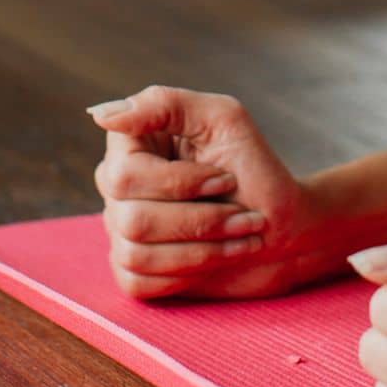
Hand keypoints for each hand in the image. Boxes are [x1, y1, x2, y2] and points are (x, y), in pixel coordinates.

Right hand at [89, 86, 324, 300]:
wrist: (284, 227)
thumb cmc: (255, 168)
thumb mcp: (224, 120)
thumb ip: (165, 104)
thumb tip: (101, 115)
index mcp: (131, 145)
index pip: (124, 175)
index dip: (180, 183)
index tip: (227, 178)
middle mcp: (118, 187)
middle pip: (131, 219)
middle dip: (200, 220)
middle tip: (243, 214)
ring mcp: (121, 229)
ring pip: (136, 253)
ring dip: (203, 248)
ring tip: (242, 234)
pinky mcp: (133, 269)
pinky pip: (137, 281)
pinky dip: (189, 272)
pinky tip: (220, 256)